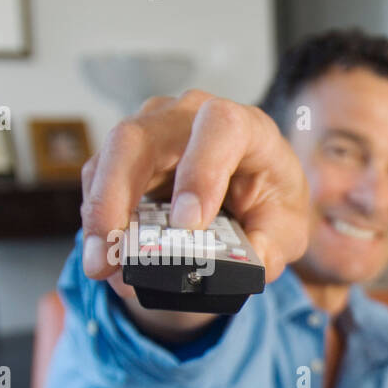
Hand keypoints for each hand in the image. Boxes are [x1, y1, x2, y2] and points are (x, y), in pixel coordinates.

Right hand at [79, 89, 308, 298]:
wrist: (256, 186)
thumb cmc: (271, 196)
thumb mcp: (288, 227)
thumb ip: (270, 247)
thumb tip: (241, 270)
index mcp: (244, 126)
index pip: (219, 126)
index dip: (201, 171)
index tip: (190, 223)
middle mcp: (189, 117)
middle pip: (139, 138)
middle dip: (118, 197)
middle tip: (113, 252)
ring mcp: (152, 131)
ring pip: (110, 159)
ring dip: (99, 215)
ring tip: (103, 266)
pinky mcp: (129, 155)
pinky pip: (101, 180)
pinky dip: (100, 221)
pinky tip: (106, 258)